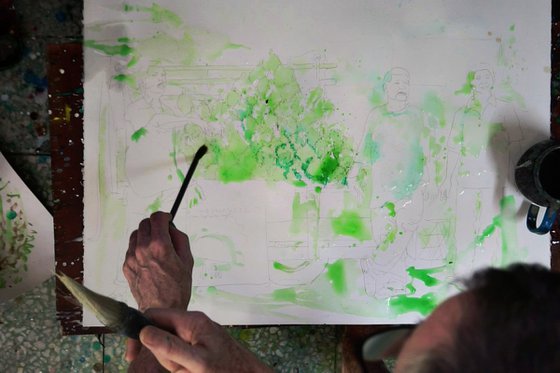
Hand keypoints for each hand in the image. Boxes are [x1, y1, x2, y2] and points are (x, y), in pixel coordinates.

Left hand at [123, 211, 193, 310]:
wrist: (162, 308)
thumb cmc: (177, 288)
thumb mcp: (187, 260)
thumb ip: (180, 239)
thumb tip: (172, 228)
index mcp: (160, 246)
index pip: (157, 218)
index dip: (164, 216)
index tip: (167, 219)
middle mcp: (143, 249)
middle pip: (144, 223)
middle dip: (155, 225)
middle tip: (162, 232)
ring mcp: (132, 257)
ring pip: (136, 234)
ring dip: (145, 235)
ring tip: (155, 246)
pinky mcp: (127, 266)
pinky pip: (131, 248)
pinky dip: (139, 248)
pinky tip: (148, 258)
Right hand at [137, 309, 272, 372]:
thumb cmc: (227, 370)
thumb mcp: (196, 361)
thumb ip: (170, 347)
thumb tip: (144, 332)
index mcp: (191, 320)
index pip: (154, 315)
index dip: (139, 331)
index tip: (131, 355)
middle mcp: (192, 324)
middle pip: (160, 334)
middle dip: (163, 355)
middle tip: (180, 369)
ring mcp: (195, 336)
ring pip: (169, 349)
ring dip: (174, 366)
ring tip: (191, 372)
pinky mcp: (198, 348)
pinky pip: (180, 357)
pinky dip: (181, 368)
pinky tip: (194, 372)